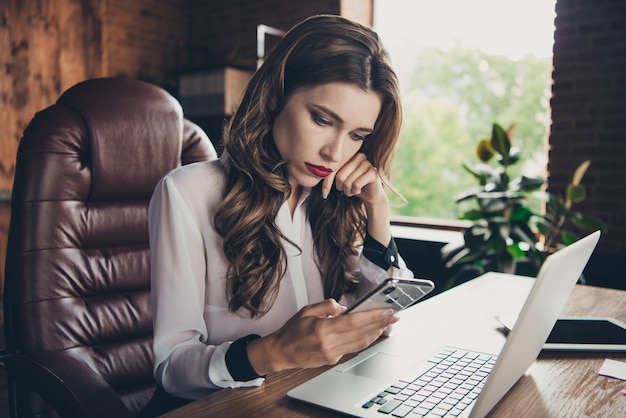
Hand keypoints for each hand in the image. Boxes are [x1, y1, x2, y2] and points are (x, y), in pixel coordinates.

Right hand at [247, 299, 398, 373]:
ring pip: (360, 343)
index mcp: (323, 328)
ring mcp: (332, 353)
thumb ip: (326, 306)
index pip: (354, 321)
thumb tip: (343, 307)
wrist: (281, 353)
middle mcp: (329, 343)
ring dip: (376, 332)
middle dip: (380, 323)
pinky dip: (364, 339)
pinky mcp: (333, 359)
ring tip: (386, 323)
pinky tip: (370, 332)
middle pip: (362, 333)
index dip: (373, 316)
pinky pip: (352, 348)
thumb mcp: (307, 310)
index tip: (386, 311)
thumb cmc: (292, 331)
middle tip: (394, 316)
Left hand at [322, 152, 386, 207]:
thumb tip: (321, 185)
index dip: (328, 182)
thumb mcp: (340, 180)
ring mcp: (368, 164)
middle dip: (342, 188)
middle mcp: (360, 156)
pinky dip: (356, 191)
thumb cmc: (354, 186)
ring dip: (349, 191)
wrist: (370, 195)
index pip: (334, 169)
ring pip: (348, 181)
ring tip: (354, 190)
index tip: (325, 193)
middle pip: (340, 176)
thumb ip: (329, 179)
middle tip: (347, 189)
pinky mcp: (373, 173)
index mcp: (350, 155)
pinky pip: (357, 184)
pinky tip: (360, 189)